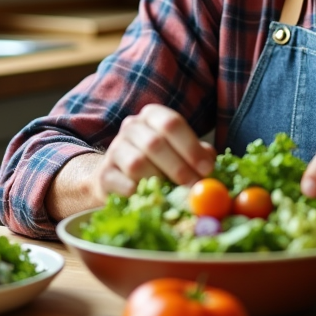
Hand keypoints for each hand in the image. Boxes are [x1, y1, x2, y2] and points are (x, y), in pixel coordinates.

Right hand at [96, 104, 215, 198]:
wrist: (119, 180)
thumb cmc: (159, 164)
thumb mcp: (181, 153)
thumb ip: (198, 155)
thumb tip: (212, 165)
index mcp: (152, 116)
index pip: (171, 123)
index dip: (191, 147)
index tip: (207, 169)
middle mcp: (131, 127)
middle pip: (154, 143)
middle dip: (179, 168)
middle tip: (194, 187)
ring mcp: (114, 149)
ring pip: (137, 163)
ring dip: (160, 181)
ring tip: (173, 194)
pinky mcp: (104, 174)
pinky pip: (122, 184)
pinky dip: (140, 194)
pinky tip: (151, 199)